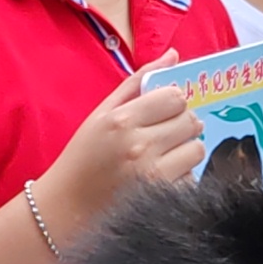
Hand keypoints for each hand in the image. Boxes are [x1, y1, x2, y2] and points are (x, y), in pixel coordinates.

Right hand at [35, 74, 203, 245]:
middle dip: (182, 125)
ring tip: (163, 156)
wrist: (66, 208)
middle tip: (163, 135)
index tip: (161, 112)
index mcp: (121, 120)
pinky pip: (191, 178)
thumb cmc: (82, 157)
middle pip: (191, 121)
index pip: (175, 97)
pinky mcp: (161, 198)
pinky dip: (182, 177)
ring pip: (196, 149)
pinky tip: (160, 178)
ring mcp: (152, 175)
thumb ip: (137, 82)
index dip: (173, 102)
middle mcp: (139, 146)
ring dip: (185, 150)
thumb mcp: (101, 114)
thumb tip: (174, 54)